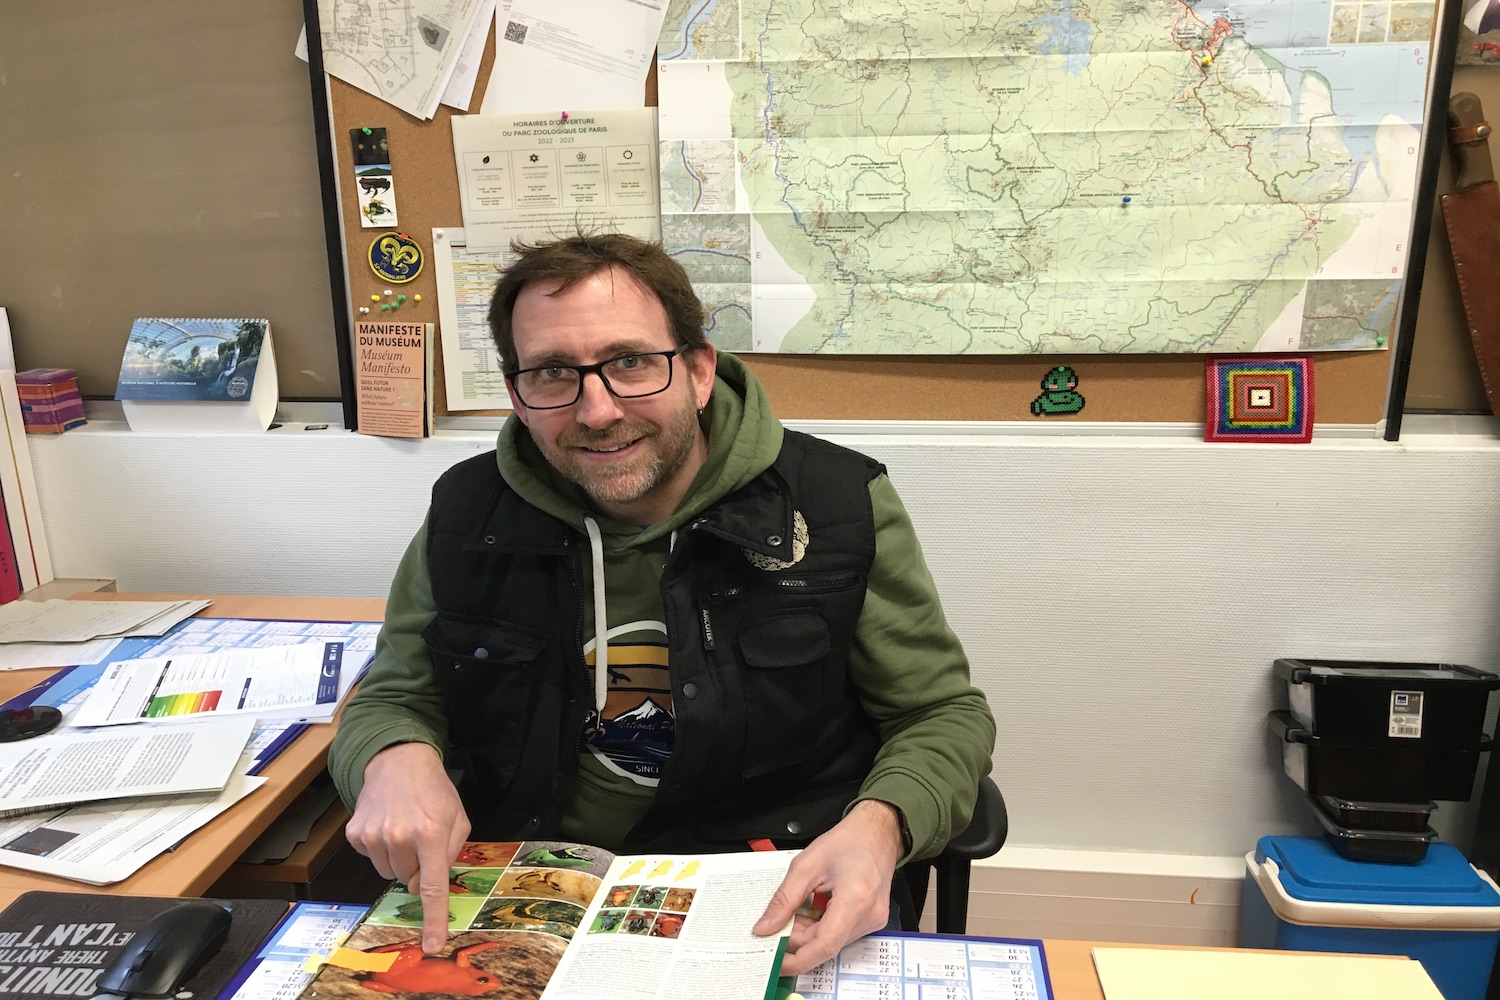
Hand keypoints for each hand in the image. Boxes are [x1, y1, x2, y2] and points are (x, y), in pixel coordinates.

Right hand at [345, 742, 470, 952]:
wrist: (398, 760)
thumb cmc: (434, 791)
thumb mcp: (458, 818)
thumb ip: (450, 854)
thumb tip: (426, 886)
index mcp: (431, 834)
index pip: (433, 888)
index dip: (433, 920)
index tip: (432, 945)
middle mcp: (400, 837)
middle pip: (409, 881)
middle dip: (417, 867)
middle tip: (420, 838)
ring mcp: (374, 836)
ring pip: (389, 873)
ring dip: (398, 859)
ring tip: (403, 829)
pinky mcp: (355, 833)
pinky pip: (370, 858)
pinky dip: (380, 849)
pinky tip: (386, 825)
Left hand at [753, 800, 904, 975]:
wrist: (878, 833)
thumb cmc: (848, 841)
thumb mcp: (806, 864)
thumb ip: (784, 900)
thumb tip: (766, 928)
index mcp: (856, 898)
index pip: (825, 945)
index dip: (797, 959)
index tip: (776, 963)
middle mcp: (870, 915)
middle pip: (826, 945)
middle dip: (797, 940)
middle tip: (776, 925)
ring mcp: (874, 921)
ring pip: (832, 942)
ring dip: (809, 933)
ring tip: (798, 909)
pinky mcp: (872, 921)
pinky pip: (841, 934)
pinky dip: (821, 928)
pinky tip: (813, 909)